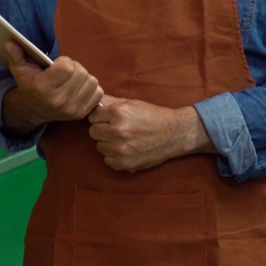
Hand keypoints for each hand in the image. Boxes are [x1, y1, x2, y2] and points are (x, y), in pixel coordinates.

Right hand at [2, 41, 102, 130]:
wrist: (32, 110)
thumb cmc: (29, 84)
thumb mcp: (19, 69)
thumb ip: (16, 54)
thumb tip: (10, 41)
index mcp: (43, 87)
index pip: (67, 67)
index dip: (64, 61)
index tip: (58, 64)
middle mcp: (58, 100)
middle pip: (81, 72)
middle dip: (75, 68)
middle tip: (66, 71)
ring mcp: (71, 109)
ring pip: (92, 81)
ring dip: (84, 77)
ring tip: (72, 79)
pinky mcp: (81, 114)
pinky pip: (98, 93)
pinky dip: (91, 88)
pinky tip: (79, 88)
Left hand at [88, 95, 213, 171]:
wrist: (173, 134)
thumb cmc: (152, 116)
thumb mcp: (131, 103)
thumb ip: (109, 102)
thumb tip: (91, 101)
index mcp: (118, 113)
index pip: (92, 116)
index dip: (101, 117)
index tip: (110, 119)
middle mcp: (117, 131)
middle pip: (93, 132)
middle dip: (102, 130)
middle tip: (117, 129)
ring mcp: (120, 149)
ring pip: (99, 146)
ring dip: (108, 144)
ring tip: (124, 140)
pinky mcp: (124, 164)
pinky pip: (107, 160)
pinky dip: (114, 157)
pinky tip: (127, 150)